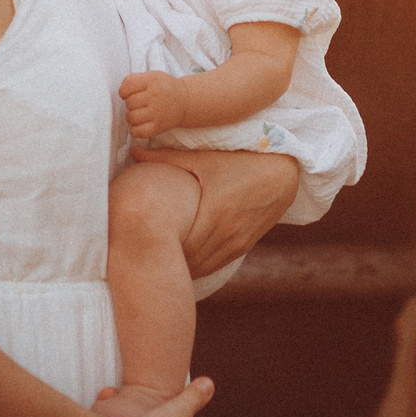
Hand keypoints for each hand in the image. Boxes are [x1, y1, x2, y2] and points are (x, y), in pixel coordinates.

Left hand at [120, 70, 188, 140]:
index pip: (127, 86)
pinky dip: (135, 130)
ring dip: (132, 117)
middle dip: (131, 104)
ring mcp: (157, 112)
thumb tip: (121, 93)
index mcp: (152, 81)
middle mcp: (155, 96)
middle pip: (129, 103)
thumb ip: (135, 79)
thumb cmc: (164, 88)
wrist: (185, 101)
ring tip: (139, 114)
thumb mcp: (152, 76)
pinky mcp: (158, 127)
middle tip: (139, 104)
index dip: (124, 92)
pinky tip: (140, 125)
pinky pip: (137, 132)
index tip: (129, 94)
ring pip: (130, 117)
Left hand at [154, 149, 297, 278]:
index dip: (161, 246)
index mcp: (215, 211)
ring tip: (163, 259)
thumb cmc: (240, 162)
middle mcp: (227, 232)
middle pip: (190, 258)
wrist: (282, 175)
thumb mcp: (204, 159)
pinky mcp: (244, 246)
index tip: (143, 242)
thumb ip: (167, 157)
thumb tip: (133, 150)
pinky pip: (217, 264)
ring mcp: (237, 242)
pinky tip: (185, 260)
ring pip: (203, 266)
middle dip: (170, 257)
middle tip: (147, 253)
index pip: (181, 243)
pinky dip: (200, 265)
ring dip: (184, 265)